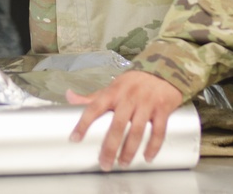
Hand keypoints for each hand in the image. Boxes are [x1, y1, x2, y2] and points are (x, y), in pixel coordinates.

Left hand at [66, 70, 183, 170]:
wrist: (163, 69)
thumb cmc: (134, 82)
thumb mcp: (112, 86)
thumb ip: (92, 97)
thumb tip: (69, 96)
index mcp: (113, 92)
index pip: (94, 108)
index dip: (83, 123)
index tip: (75, 139)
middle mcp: (129, 97)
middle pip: (117, 126)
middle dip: (109, 148)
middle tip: (104, 163)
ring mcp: (147, 103)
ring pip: (136, 131)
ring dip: (129, 151)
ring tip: (123, 163)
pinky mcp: (162, 109)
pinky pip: (158, 131)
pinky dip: (153, 146)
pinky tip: (147, 157)